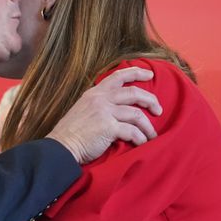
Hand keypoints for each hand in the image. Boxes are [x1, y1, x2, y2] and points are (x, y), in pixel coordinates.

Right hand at [46, 67, 161, 163]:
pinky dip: (140, 138)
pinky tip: (142, 143)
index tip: (150, 75)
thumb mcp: (83, 109)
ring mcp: (105, 112)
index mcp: (95, 93)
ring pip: (137, 114)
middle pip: (134, 93)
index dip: (136, 73)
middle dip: (150, 100)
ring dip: (148, 126)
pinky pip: (132, 131)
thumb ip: (99, 105)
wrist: (61, 147)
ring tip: (152, 135)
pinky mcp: (108, 128)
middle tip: (159, 110)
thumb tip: (117, 109)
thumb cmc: (72, 133)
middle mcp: (101, 99)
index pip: (118, 76)